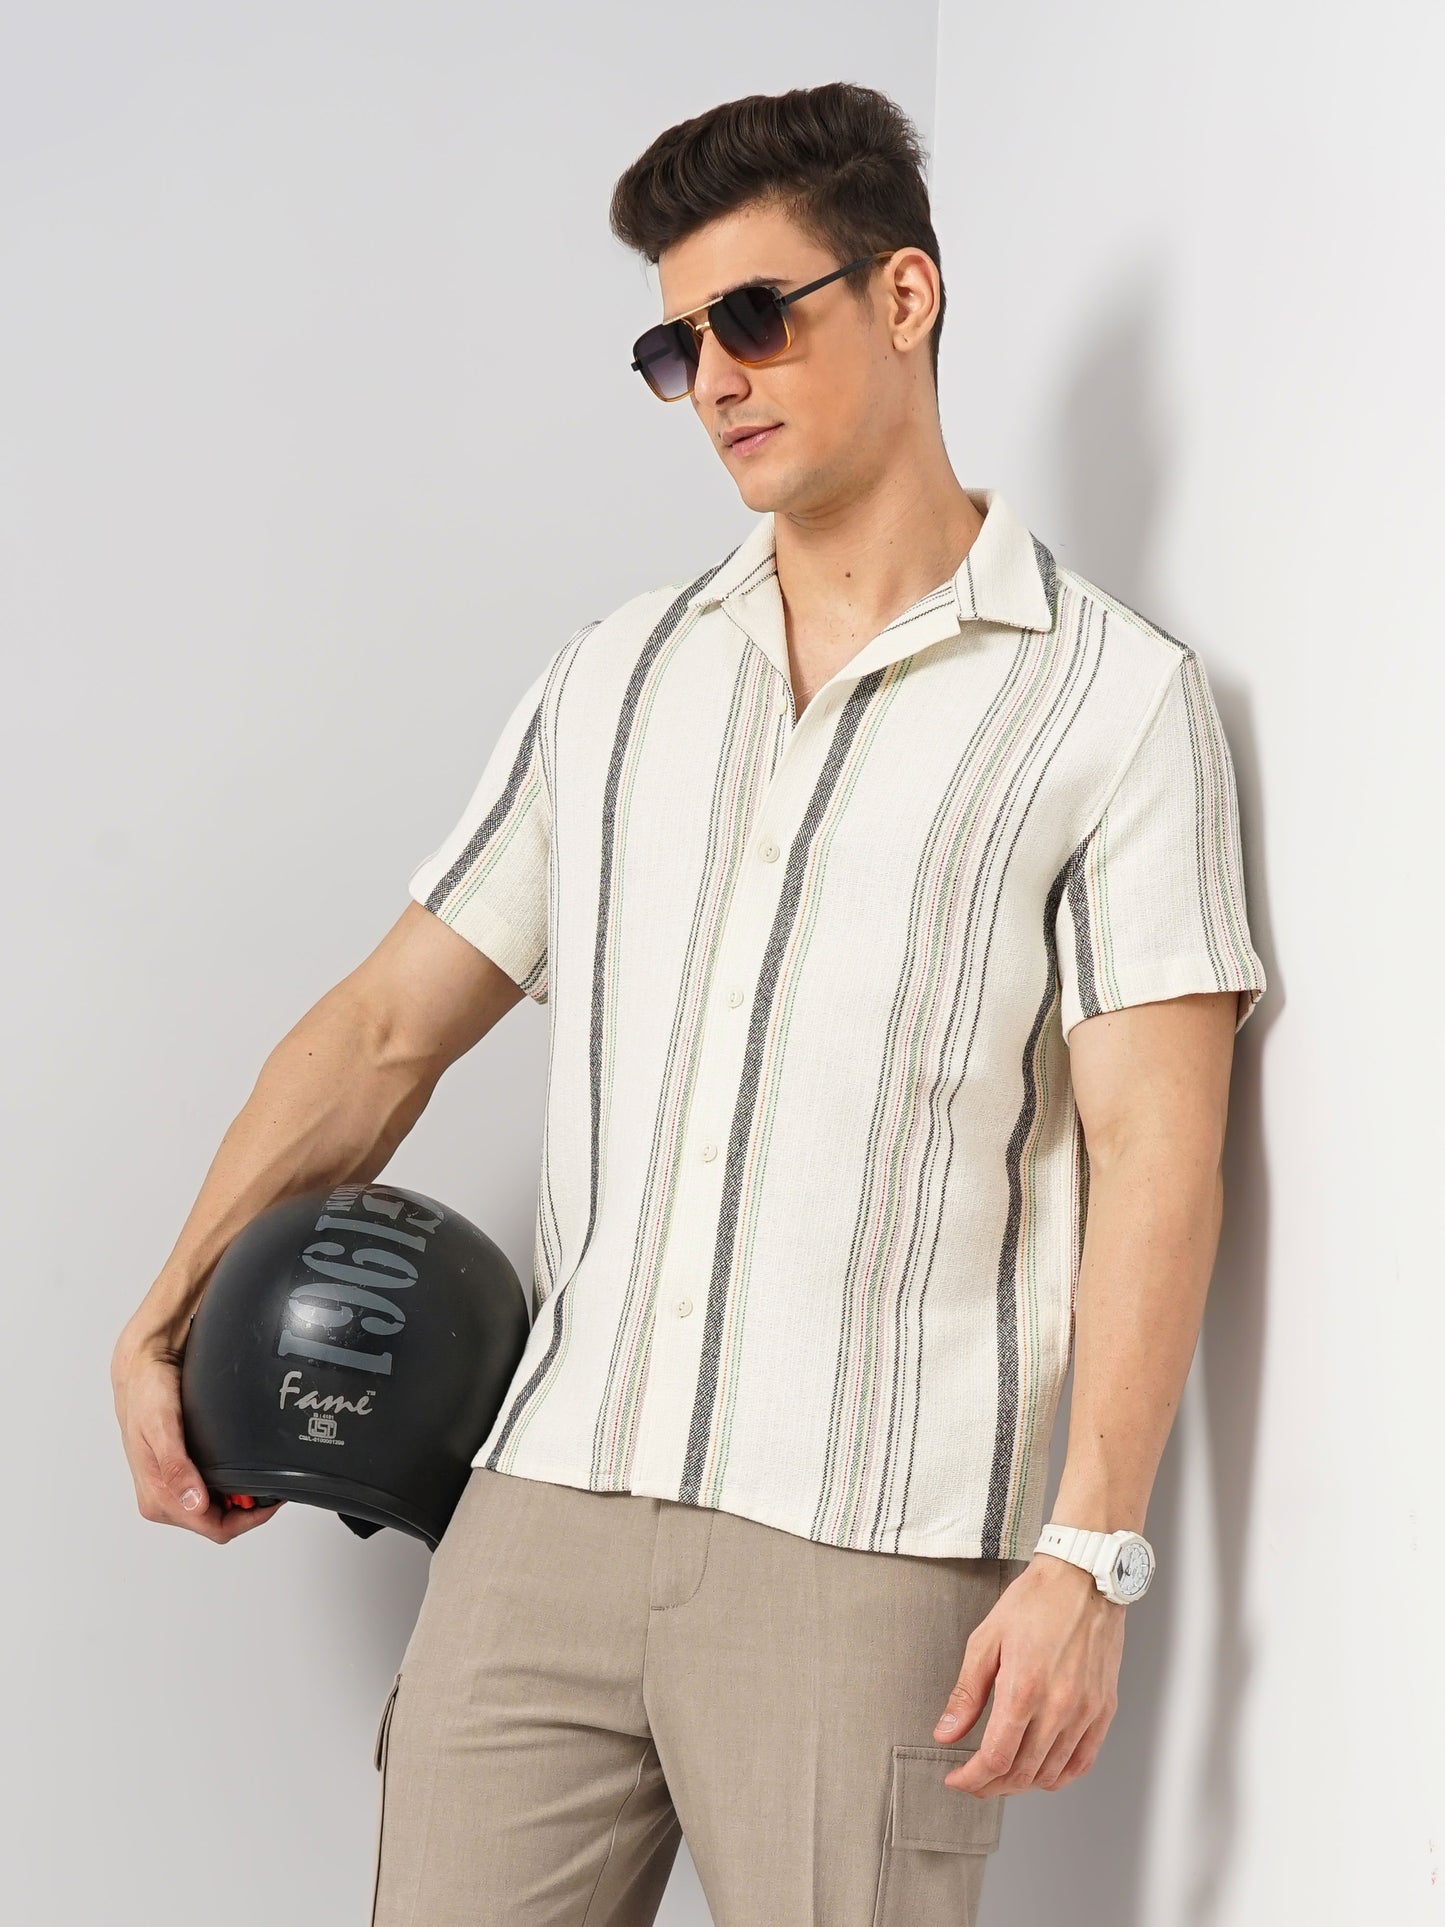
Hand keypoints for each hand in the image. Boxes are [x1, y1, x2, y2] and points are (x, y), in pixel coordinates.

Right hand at [111, 1318, 284, 1542]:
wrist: (142, 1371)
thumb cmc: (146, 1396)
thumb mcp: (161, 1428)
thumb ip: (176, 1468)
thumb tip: (194, 1504)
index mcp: (157, 1498)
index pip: (212, 1528)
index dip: (247, 1520)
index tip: (271, 1501)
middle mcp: (162, 1499)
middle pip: (216, 1524)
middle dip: (245, 1512)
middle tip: (271, 1486)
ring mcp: (170, 1488)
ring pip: (214, 1512)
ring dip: (238, 1501)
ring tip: (259, 1477)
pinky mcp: (177, 1475)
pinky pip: (209, 1494)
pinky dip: (228, 1487)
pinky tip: (240, 1469)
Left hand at [931, 1554, 1122, 1795]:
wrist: (1084, 1579)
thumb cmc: (1035, 1601)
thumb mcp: (987, 1639)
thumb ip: (967, 1693)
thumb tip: (946, 1734)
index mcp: (1024, 1690)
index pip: (995, 1759)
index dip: (971, 1778)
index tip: (956, 1779)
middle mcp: (1059, 1708)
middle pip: (1022, 1774)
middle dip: (991, 1786)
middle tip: (973, 1781)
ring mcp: (1085, 1713)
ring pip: (1051, 1774)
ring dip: (1022, 1784)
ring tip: (1001, 1776)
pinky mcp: (1104, 1710)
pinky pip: (1082, 1762)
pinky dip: (1058, 1776)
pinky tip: (1041, 1770)